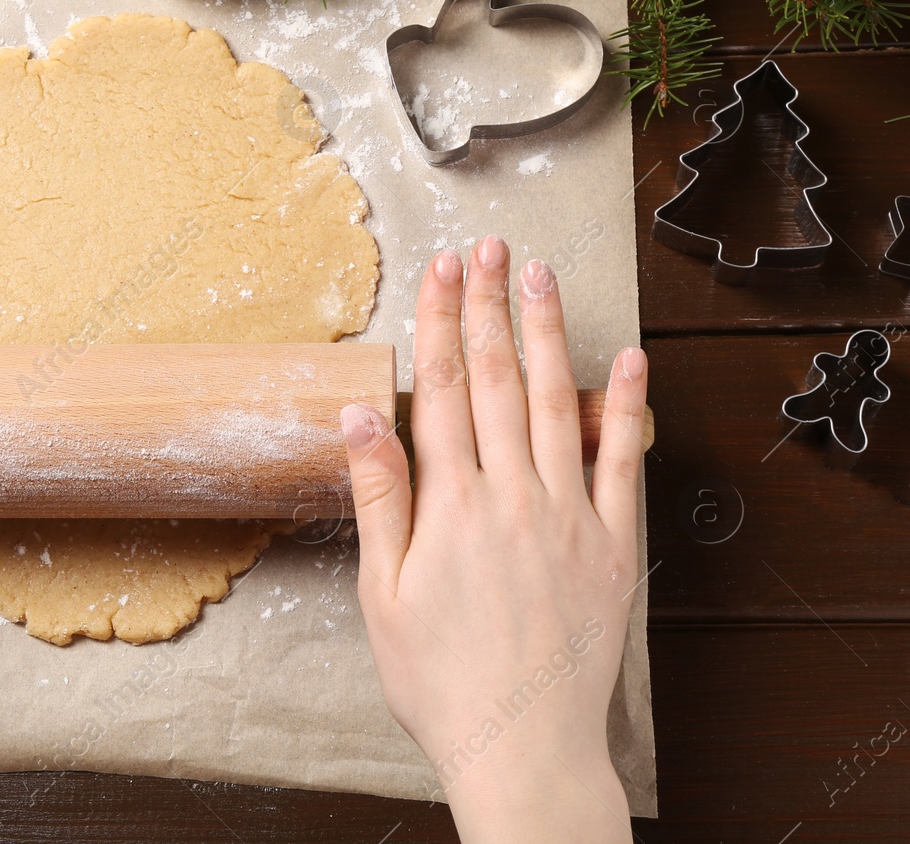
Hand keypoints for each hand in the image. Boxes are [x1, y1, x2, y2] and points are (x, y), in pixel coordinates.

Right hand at [342, 236, 647, 843]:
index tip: (440, 269)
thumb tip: (362, 417)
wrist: (522, 746)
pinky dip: (627, 407)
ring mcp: (569, 516)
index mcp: (451, 506)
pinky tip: (630, 359)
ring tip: (539, 276)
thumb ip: (381, 498)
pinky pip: (624, 462)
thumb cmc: (440, 679)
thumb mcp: (383, 595)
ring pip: (558, 404)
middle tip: (488, 247)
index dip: (440, 322)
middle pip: (499, 381)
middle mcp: (512, 497)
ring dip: (547, 334)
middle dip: (489, 306)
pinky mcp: (612, 545)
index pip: (443, 391)